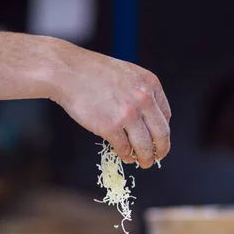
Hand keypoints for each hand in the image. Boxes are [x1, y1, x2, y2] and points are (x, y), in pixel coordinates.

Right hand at [52, 44, 170, 167]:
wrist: (68, 71)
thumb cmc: (93, 71)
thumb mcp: (128, 74)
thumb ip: (141, 92)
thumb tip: (147, 119)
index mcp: (150, 84)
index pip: (165, 116)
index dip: (163, 132)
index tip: (159, 140)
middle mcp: (144, 99)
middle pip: (161, 133)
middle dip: (161, 149)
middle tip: (158, 157)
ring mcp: (128, 114)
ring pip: (145, 145)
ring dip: (146, 158)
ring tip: (144, 162)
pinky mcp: (110, 127)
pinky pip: (124, 147)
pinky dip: (127, 155)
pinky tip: (125, 156)